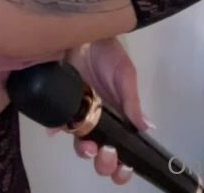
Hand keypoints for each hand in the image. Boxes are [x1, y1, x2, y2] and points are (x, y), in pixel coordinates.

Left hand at [46, 37, 149, 184]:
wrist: (84, 35)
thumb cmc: (108, 55)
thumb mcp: (125, 76)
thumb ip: (132, 102)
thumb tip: (147, 127)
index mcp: (118, 118)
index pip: (122, 149)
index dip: (122, 165)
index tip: (124, 167)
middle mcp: (98, 120)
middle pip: (100, 153)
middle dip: (104, 162)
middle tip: (106, 152)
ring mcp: (78, 113)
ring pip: (79, 142)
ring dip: (84, 150)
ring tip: (88, 145)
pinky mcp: (60, 102)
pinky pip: (56, 121)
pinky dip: (56, 128)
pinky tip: (57, 130)